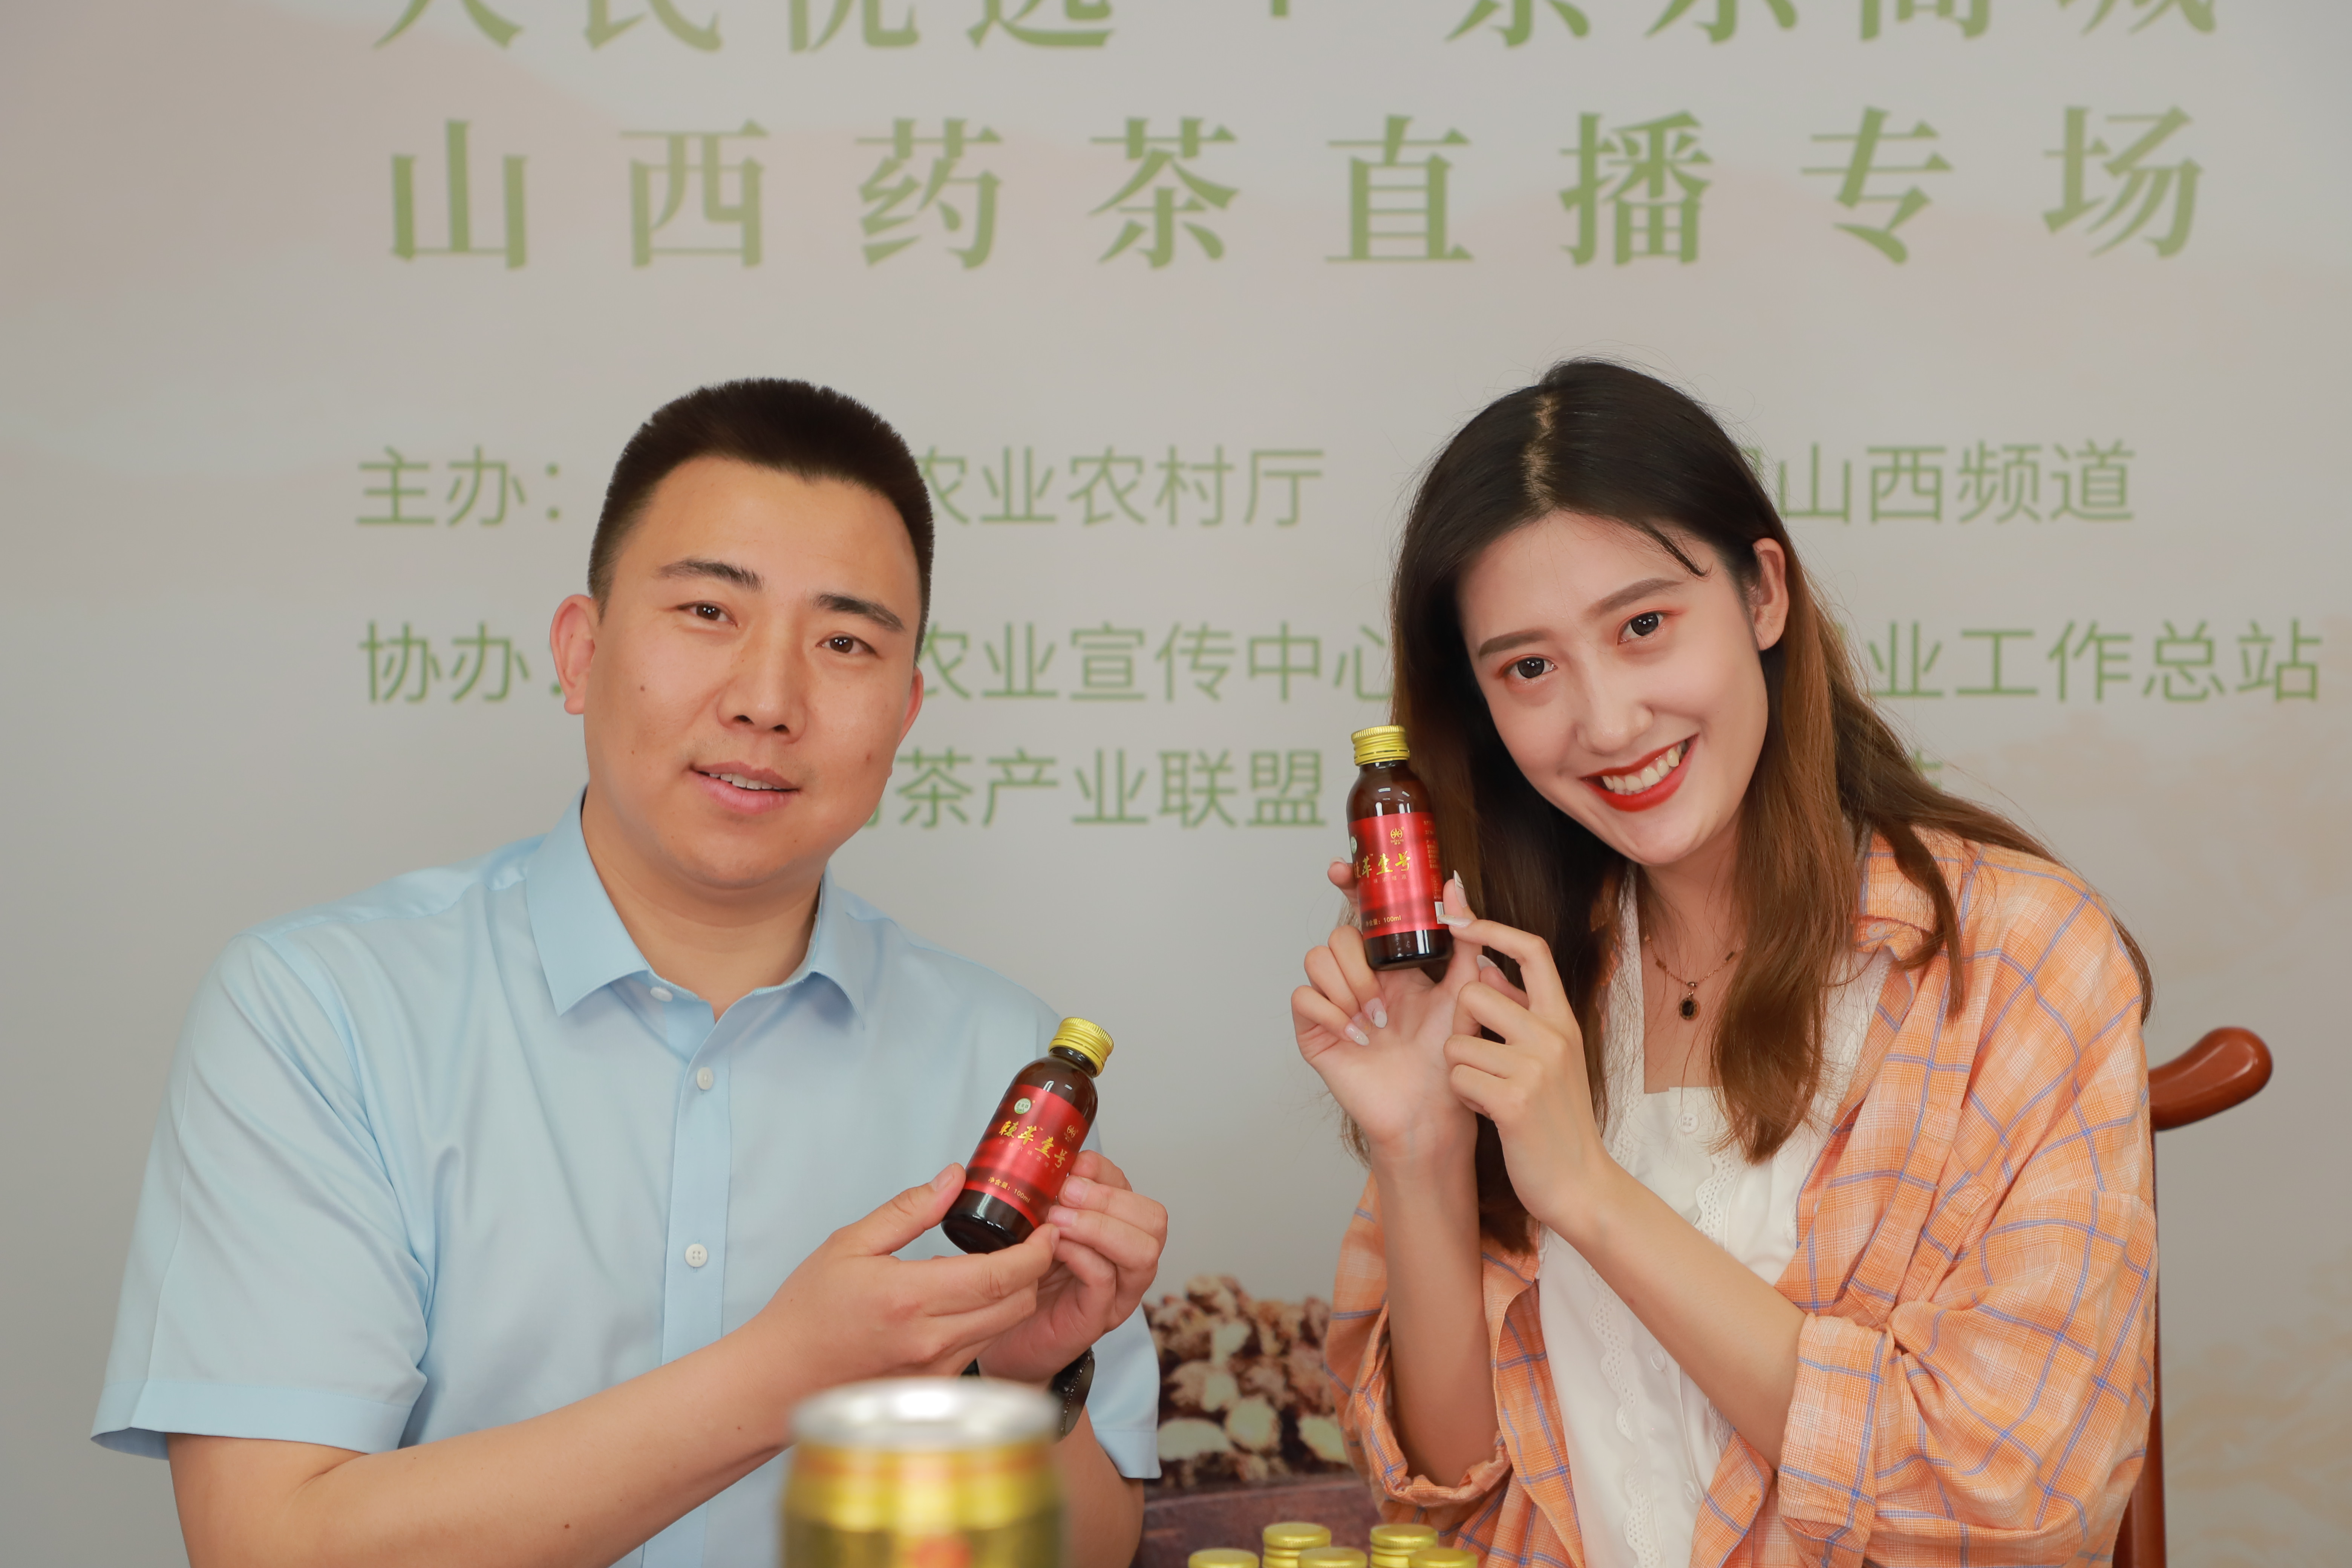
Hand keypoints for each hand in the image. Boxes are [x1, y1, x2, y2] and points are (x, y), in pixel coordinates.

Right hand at [753, 1167, 1058, 1397]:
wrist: (781, 1377)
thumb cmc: (808, 1310)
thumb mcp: (850, 1244)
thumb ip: (908, 1210)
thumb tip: (954, 1178)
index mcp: (911, 1299)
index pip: (1001, 1276)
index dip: (1037, 1252)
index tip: (1048, 1228)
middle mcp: (930, 1340)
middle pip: (1017, 1304)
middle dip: (1035, 1270)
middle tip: (1032, 1240)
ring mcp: (934, 1371)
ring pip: (1003, 1328)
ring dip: (1016, 1295)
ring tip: (1005, 1265)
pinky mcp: (933, 1388)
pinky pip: (980, 1348)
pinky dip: (989, 1320)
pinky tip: (970, 1299)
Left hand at [977, 1152, 1166, 1382]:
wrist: (1005, 1336)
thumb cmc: (1024, 1280)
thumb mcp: (1039, 1226)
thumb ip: (1052, 1196)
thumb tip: (1061, 1164)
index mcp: (1116, 1232)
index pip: (1133, 1192)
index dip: (1104, 1173)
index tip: (1071, 1167)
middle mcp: (1127, 1262)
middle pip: (1154, 1219)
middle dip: (1108, 1198)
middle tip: (1065, 1193)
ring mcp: (1118, 1292)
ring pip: (1143, 1250)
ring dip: (1098, 1226)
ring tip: (1058, 1221)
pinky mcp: (1097, 1316)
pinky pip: (1105, 1278)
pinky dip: (1081, 1255)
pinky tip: (1054, 1248)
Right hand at [1291, 865, 1482, 1166]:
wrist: (1430, 1110)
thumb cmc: (1446, 1057)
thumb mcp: (1463, 991)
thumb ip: (1464, 940)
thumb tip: (1455, 884)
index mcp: (1390, 965)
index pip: (1360, 914)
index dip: (1347, 884)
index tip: (1340, 868)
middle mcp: (1358, 979)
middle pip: (1337, 935)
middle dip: (1360, 966)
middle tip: (1383, 1004)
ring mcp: (1333, 1003)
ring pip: (1315, 959)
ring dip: (1347, 988)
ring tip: (1373, 1024)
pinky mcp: (1315, 1030)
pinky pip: (1303, 997)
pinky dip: (1328, 1012)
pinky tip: (1355, 1036)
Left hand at [1440, 919, 1616, 1242]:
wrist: (1580, 1183)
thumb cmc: (1557, 1120)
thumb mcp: (1554, 1057)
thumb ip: (1524, 1014)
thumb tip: (1487, 970)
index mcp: (1563, 1020)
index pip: (1532, 950)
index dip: (1491, 927)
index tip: (1457, 915)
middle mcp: (1553, 1035)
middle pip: (1474, 993)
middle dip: (1461, 1026)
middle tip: (1481, 1060)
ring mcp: (1535, 1067)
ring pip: (1457, 1042)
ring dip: (1460, 1070)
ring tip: (1489, 1093)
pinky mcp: (1513, 1101)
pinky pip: (1457, 1078)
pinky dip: (1463, 1097)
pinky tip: (1487, 1112)